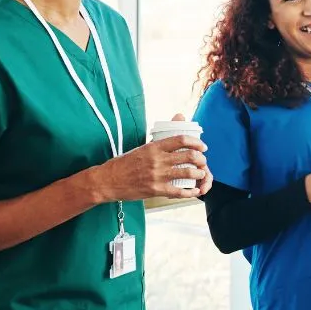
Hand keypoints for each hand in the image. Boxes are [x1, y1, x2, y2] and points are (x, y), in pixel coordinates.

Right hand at [91, 133, 208, 201]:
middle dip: (201, 159)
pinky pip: (179, 192)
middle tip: (202, 161)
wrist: (108, 180)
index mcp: (154, 147)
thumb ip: (161, 138)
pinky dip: (190, 192)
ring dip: (199, 174)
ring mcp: (157, 176)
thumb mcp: (143, 146)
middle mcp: (157, 160)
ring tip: (200, 174)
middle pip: (189, 156)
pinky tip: (194, 191)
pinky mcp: (155, 190)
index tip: (202, 146)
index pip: (181, 139)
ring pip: (188, 173)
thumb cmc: (125, 163)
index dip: (196, 142)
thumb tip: (179, 117)